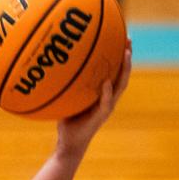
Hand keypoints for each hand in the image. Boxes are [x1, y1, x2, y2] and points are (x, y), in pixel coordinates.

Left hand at [57, 40, 131, 155]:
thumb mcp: (66, 99)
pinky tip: (105, 81)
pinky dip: (106, 91)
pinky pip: (106, 101)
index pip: (114, 70)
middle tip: (128, 39)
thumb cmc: (66, 122)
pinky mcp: (101, 116)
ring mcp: (107, 106)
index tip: (119, 36)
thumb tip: (50, 67)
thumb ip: (65, 86)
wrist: (68, 144)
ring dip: (124, 69)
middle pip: (122, 73)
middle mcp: (108, 97)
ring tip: (125, 54)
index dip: (118, 55)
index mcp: (103, 92)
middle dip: (127, 56)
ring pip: (120, 85)